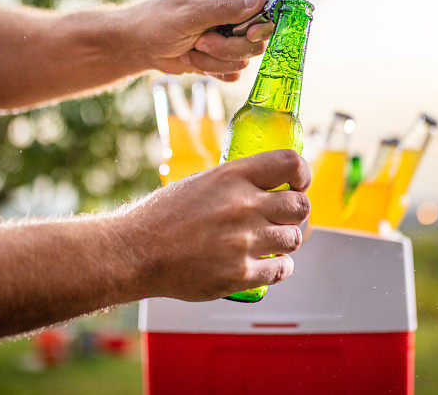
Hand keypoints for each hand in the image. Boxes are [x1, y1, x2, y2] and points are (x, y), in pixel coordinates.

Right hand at [120, 150, 310, 300]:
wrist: (135, 252)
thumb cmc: (162, 216)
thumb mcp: (202, 182)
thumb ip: (237, 182)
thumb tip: (268, 184)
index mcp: (233, 176)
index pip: (291, 163)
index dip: (302, 174)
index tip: (298, 184)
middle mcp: (243, 205)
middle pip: (300, 205)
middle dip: (295, 212)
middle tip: (283, 217)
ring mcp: (243, 241)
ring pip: (294, 239)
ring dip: (285, 241)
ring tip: (269, 242)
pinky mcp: (239, 274)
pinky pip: (281, 269)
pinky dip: (279, 268)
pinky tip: (268, 264)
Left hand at [123, 0, 274, 81]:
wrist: (139, 45)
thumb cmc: (157, 21)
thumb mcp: (190, 12)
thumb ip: (224, 7)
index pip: (264, 4)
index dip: (262, 22)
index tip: (248, 33)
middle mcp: (233, 15)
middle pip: (257, 38)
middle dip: (230, 47)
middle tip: (202, 42)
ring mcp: (228, 37)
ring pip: (244, 58)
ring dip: (216, 60)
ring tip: (192, 49)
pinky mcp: (222, 58)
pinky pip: (234, 72)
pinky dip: (214, 71)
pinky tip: (195, 60)